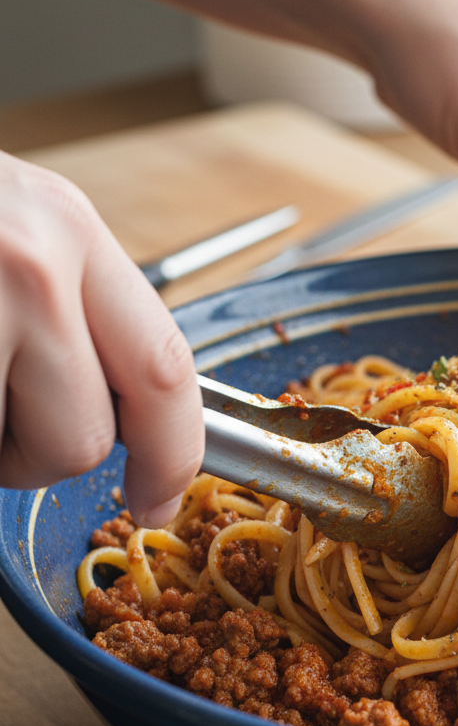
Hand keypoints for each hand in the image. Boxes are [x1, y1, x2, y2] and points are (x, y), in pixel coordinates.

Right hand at [0, 151, 202, 525]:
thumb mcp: (14, 235)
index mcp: (68, 231)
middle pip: (84, 437)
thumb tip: (126, 413)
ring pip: (11, 455)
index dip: (174, 452)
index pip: (165, 367)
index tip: (160, 495)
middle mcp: (28, 265)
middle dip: (38, 454)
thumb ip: (75, 313)